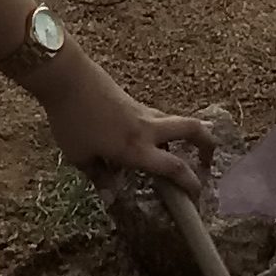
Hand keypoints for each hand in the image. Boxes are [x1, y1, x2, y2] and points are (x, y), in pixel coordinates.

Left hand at [36, 54, 218, 190]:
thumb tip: (110, 198)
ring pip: (175, 122)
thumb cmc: (71, 120)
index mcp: (136, 148)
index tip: (197, 197)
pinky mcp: (135, 102)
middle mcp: (148, 128)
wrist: (67, 77)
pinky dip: (159, 132)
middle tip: (207, 161)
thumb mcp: (79, 156)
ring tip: (171, 154)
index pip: (175, 167)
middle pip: (193, 129)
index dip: (191, 184)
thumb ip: (99, 177)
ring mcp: (144, 111)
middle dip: (208, 144)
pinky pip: (157, 119)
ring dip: (182, 138)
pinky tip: (140, 142)